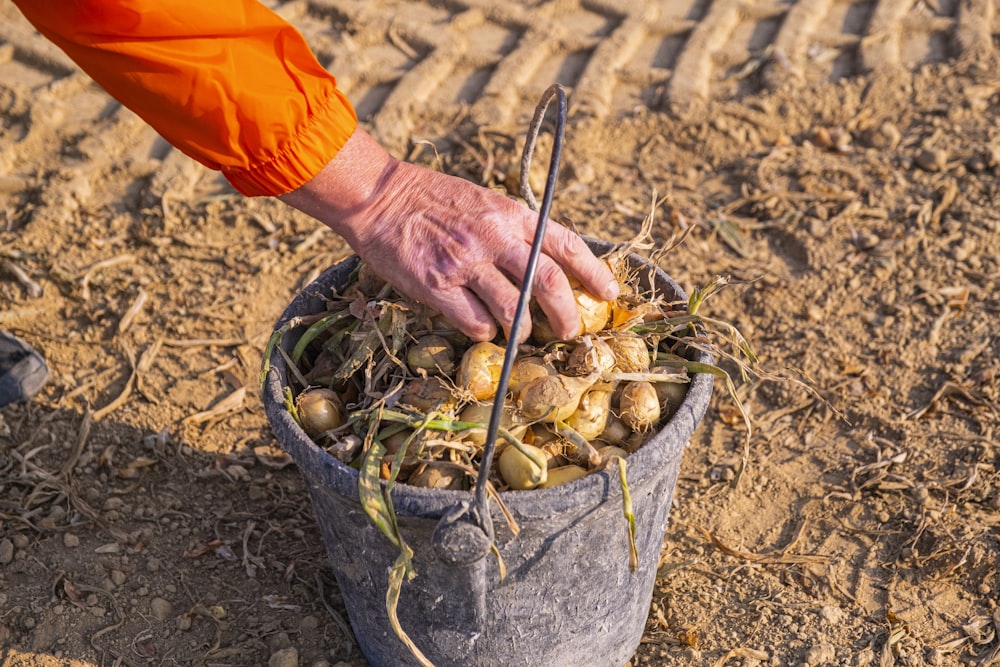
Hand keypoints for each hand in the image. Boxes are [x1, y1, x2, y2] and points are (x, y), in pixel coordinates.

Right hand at [279, 129, 618, 341]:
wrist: (380, 197)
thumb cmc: (435, 201)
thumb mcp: (486, 202)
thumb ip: (517, 230)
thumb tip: (550, 264)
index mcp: (511, 214)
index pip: (566, 244)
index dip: (594, 272)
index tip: (610, 295)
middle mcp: (494, 237)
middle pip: (547, 282)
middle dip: (567, 314)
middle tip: (570, 332)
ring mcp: (465, 262)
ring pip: (514, 309)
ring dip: (523, 329)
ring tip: (521, 333)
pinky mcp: (436, 285)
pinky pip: (475, 321)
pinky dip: (486, 332)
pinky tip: (483, 328)